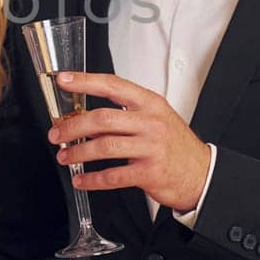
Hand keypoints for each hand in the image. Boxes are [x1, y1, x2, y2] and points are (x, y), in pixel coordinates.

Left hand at [48, 71, 211, 211]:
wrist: (202, 173)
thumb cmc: (174, 144)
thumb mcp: (155, 119)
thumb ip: (124, 115)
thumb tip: (85, 119)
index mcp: (149, 103)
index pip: (113, 85)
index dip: (85, 81)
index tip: (63, 80)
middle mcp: (150, 122)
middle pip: (102, 119)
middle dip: (73, 126)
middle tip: (57, 134)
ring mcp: (151, 147)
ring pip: (104, 147)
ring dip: (78, 152)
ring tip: (65, 156)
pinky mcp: (150, 172)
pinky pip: (113, 176)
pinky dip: (92, 179)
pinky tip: (81, 179)